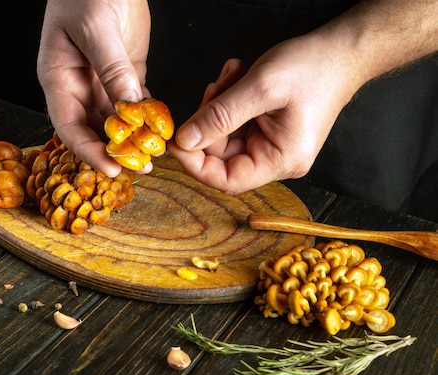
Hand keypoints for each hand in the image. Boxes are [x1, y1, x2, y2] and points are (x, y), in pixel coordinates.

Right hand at [37, 0, 150, 176]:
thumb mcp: (96, 27)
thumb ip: (111, 67)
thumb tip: (129, 106)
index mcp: (58, 77)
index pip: (68, 125)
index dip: (87, 149)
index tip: (111, 167)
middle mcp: (78, 84)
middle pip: (93, 128)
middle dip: (115, 150)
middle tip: (141, 166)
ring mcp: (102, 80)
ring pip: (116, 120)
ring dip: (134, 138)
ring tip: (154, 153)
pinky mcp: (125, 72)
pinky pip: (135, 101)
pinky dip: (147, 116)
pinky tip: (160, 127)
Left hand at [169, 33, 361, 193]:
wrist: (343, 49)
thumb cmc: (313, 68)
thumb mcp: (260, 89)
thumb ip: (219, 117)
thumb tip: (185, 140)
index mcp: (281, 159)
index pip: (227, 179)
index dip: (196, 163)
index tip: (177, 139)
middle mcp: (276, 158)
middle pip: (222, 153)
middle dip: (209, 119)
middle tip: (213, 88)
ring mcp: (272, 143)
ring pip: (225, 132)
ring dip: (219, 102)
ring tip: (231, 74)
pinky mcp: (267, 127)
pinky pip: (235, 119)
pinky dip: (229, 97)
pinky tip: (236, 74)